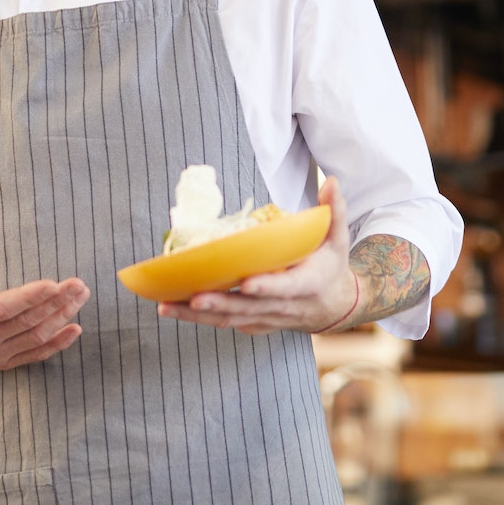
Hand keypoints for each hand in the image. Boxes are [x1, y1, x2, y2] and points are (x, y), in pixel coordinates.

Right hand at [0, 226, 88, 369]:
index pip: (2, 308)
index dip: (29, 297)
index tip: (54, 283)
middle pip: (25, 322)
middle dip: (56, 302)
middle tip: (79, 284)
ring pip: (35, 338)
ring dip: (61, 318)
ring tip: (81, 297)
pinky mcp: (3, 363)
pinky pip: (35, 355)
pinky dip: (58, 344)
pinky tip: (75, 328)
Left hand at [157, 177, 359, 336]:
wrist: (332, 306)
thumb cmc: (330, 266)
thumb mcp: (337, 239)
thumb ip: (334, 211)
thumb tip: (331, 181)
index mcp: (307, 284)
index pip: (286, 288)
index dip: (267, 287)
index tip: (248, 283)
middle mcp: (285, 307)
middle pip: (249, 308)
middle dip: (220, 303)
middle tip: (194, 297)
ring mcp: (267, 318)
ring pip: (230, 319)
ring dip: (197, 316)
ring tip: (166, 306)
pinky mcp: (254, 324)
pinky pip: (225, 322)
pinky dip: (199, 319)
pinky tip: (173, 309)